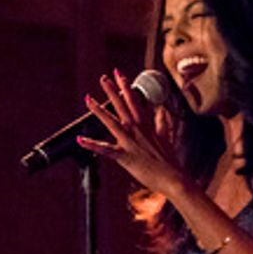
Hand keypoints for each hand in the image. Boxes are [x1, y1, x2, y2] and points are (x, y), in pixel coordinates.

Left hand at [77, 69, 185, 194]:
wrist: (172, 178)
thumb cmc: (169, 161)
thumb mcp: (166, 138)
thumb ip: (162, 124)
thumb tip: (163, 112)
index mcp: (146, 126)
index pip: (135, 101)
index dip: (127, 87)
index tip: (120, 75)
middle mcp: (137, 131)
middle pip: (123, 107)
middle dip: (112, 91)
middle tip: (103, 78)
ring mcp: (130, 142)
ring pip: (112, 123)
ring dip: (99, 110)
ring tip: (88, 99)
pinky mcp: (125, 156)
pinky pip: (105, 150)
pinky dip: (92, 145)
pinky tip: (80, 140)